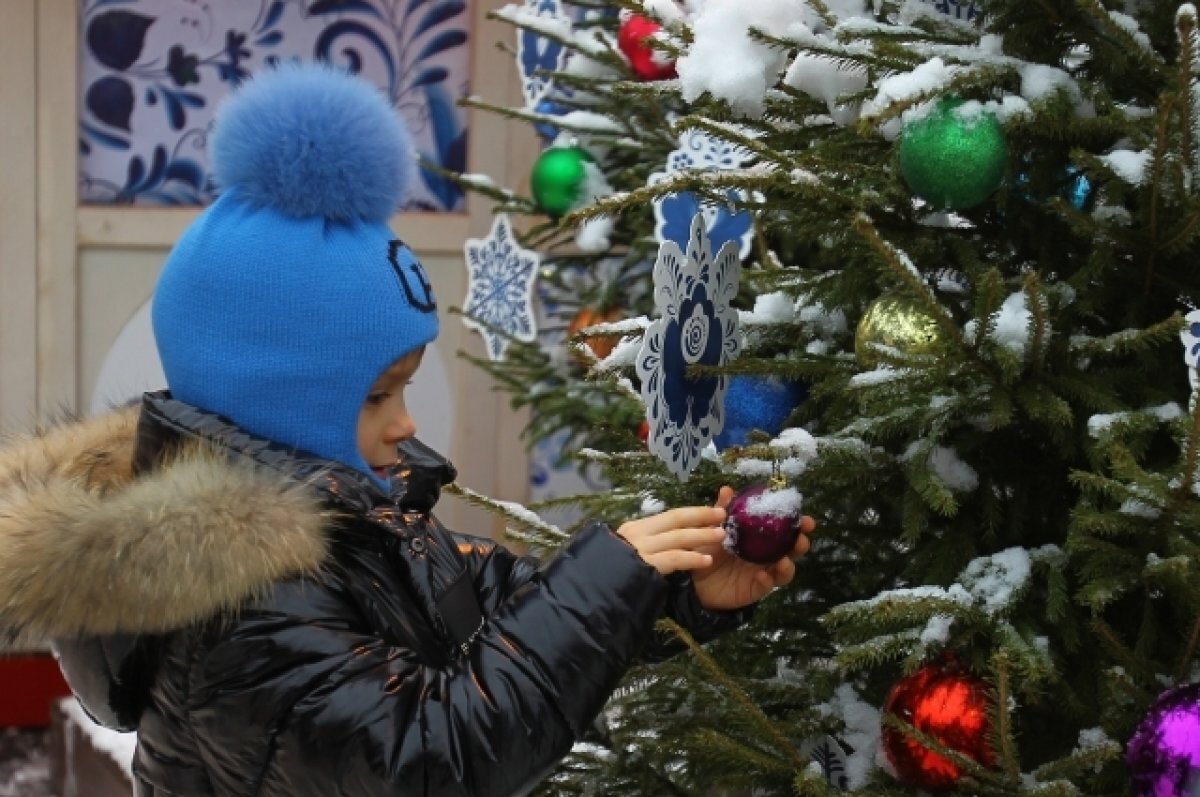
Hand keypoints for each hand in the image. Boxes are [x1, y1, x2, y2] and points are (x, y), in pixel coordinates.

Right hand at [616, 505, 728, 575]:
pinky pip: (673, 558)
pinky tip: (707, 560)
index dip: (694, 512)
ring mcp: (640, 549)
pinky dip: (691, 558)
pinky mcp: (644, 566)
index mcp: (636, 528)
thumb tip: (676, 539)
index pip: (670, 516)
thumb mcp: (630, 552)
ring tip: (722, 535)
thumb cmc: (611, 572)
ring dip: (702, 535)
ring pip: (677, 537)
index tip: (714, 510)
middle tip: (723, 514)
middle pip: (676, 519)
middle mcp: (638, 534)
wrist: (594, 590)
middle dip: (701, 516)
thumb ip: (651, 544)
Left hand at [691, 486, 815, 611]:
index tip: (805, 520)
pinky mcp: (756, 588)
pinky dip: (767, 579)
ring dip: (788, 565)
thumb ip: (722, 510)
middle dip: (800, 544)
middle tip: (800, 539)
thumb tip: (727, 489)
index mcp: (761, 537)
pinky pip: (767, 585)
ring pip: (785, 570)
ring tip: (783, 560)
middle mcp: (767, 554)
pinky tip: (761, 575)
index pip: (785, 529)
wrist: (694, 577)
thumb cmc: (709, 548)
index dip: (798, 524)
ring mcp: (764, 571)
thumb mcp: (713, 528)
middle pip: (792, 550)